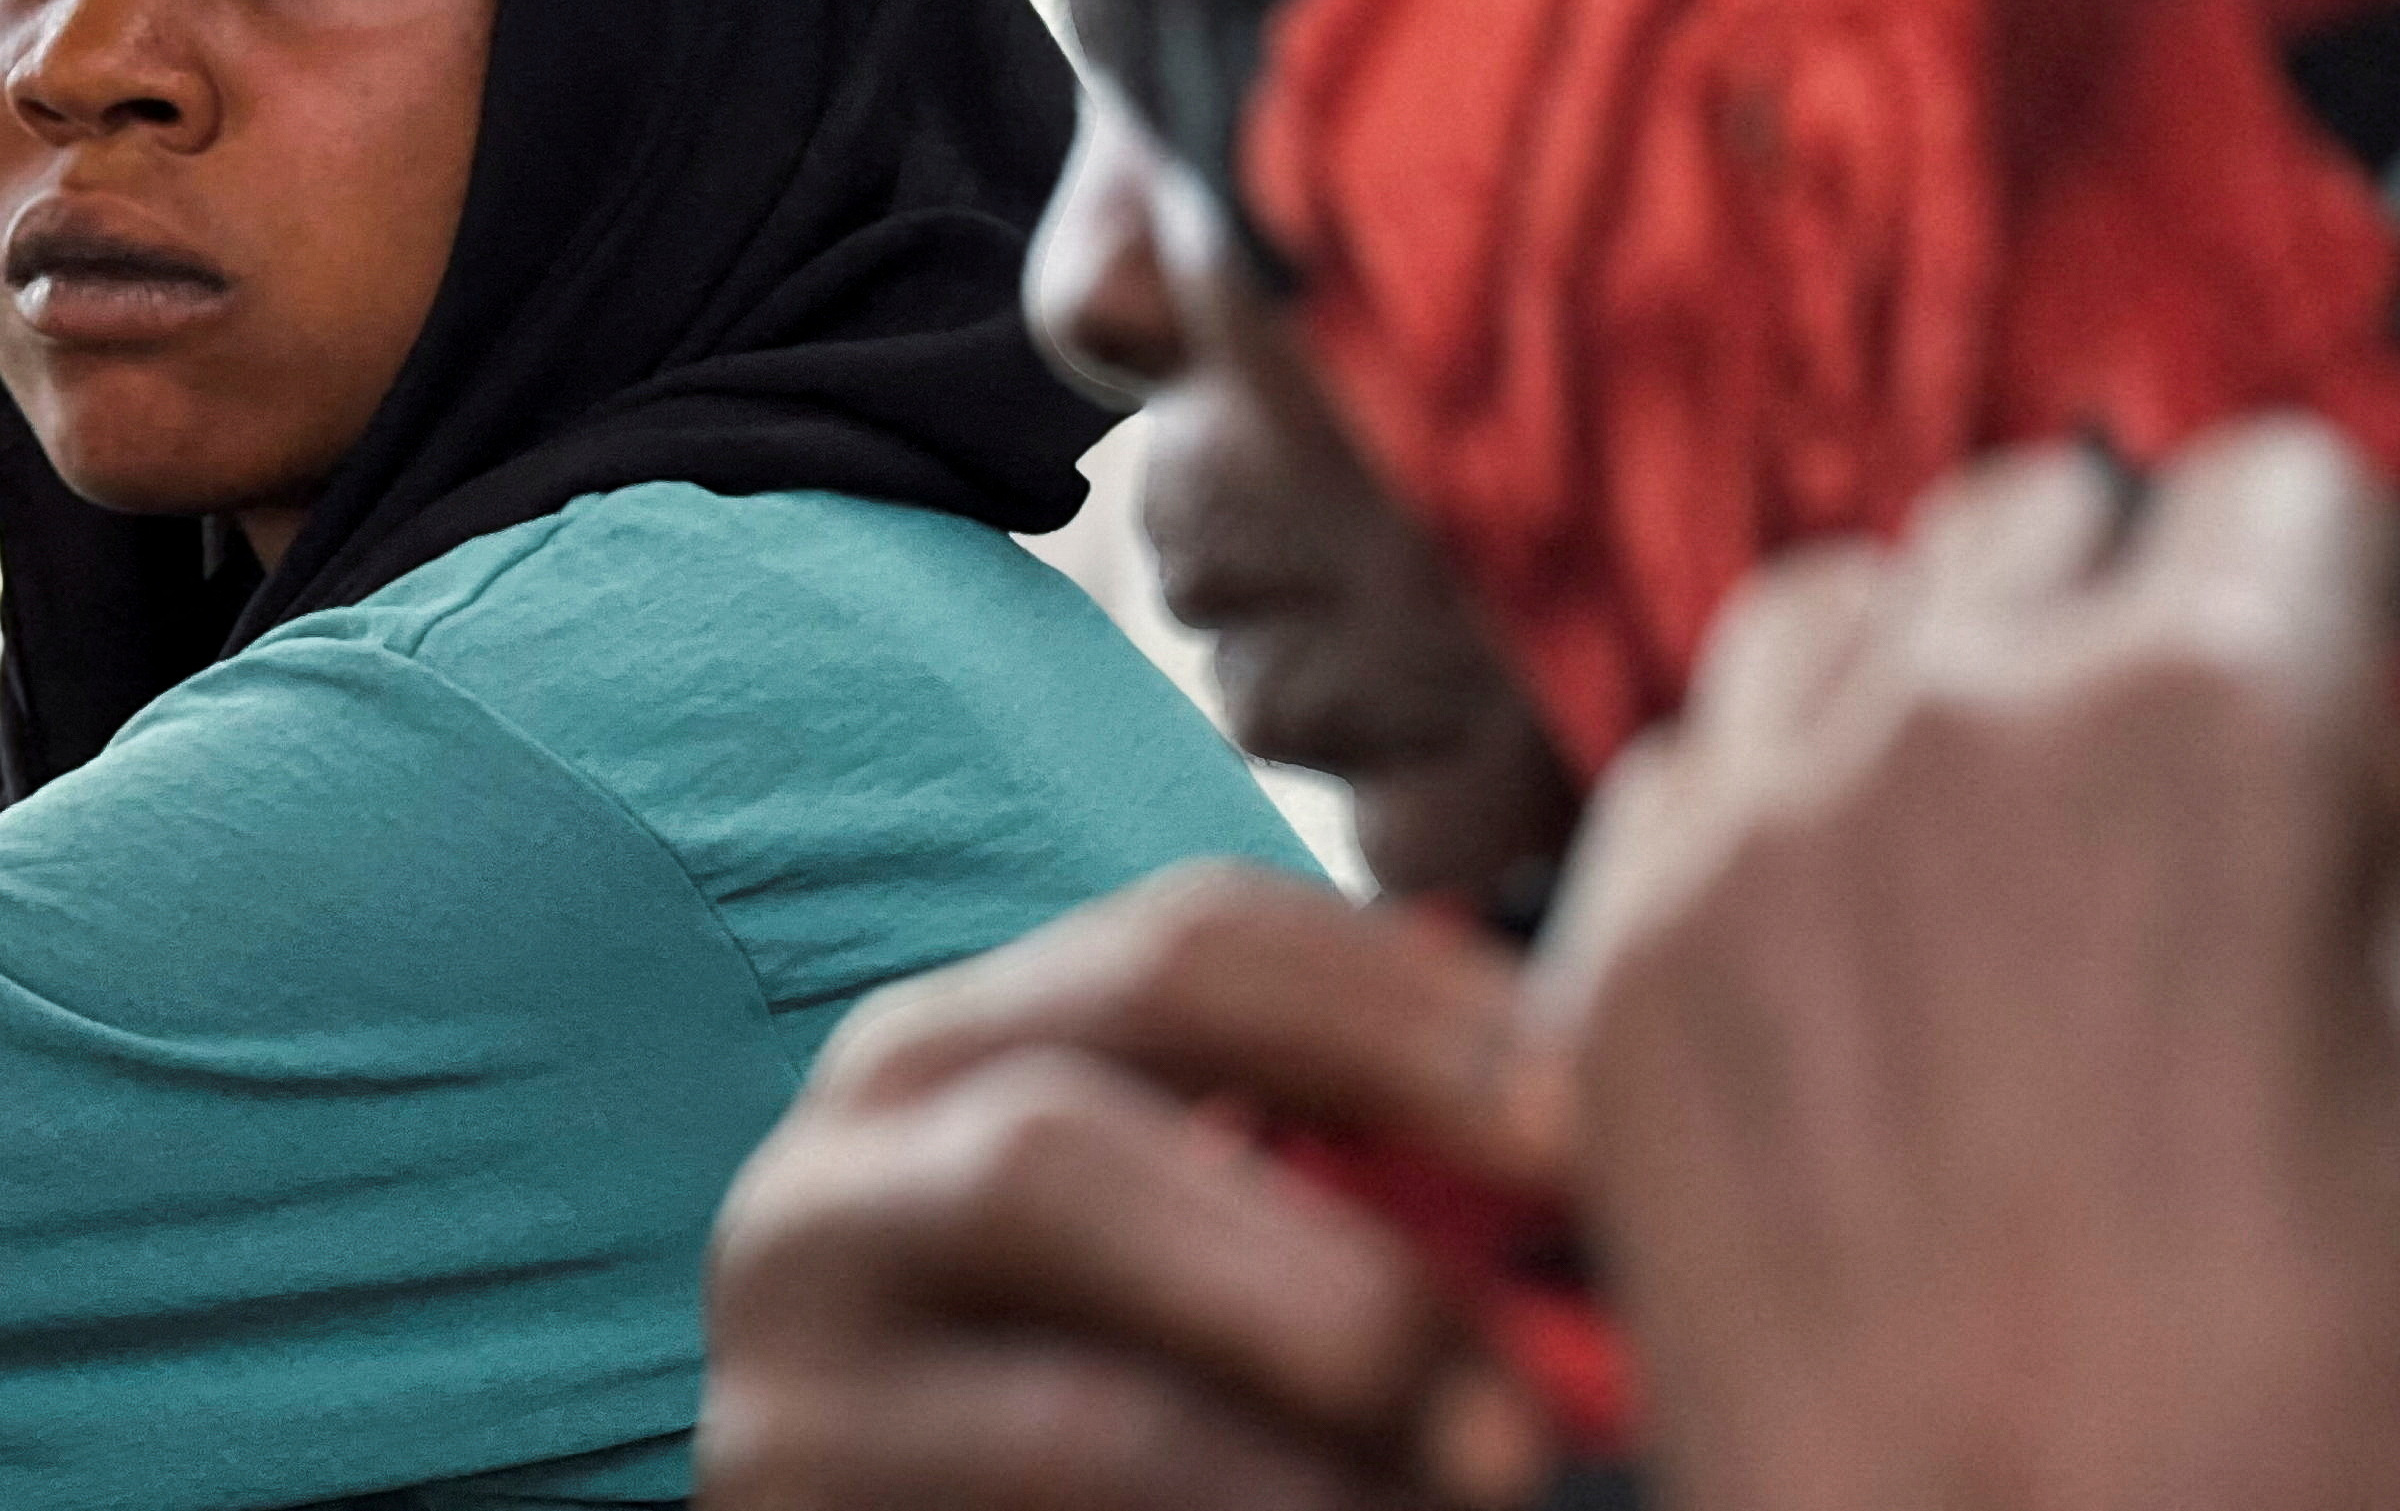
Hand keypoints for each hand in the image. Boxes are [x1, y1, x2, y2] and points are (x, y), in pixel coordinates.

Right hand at [698, 860, 1567, 1509]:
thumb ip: (1338, 1171)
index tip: (1593, 1120)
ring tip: (1486, 1486)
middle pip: (1072, 1136)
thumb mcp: (1207, 1242)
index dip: (1401, 1012)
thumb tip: (1613, 1131)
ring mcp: (786, 1367)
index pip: (1187, 944)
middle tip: (1541, 1393)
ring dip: (1307, 1428)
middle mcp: (833, 1170)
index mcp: (957, 1044)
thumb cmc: (1121, 1391)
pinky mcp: (788, 1510)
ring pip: (1065, 1377)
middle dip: (1338, 1266)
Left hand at [1539, 418, 2399, 1510]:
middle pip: (2041, 516)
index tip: (2320, 650)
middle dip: (2121, 605)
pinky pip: (1692, 762)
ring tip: (1984, 823)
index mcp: (2208, 720)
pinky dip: (1776, 802)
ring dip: (1922, 671)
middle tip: (2160, 763)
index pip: (2284, 487)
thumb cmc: (2299, 1416)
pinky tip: (1846, 929)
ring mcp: (1756, 823)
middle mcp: (1952, 718)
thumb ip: (2399, 868)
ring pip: (1836, 604)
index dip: (2327, 583)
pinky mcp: (1622, 945)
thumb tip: (2328, 765)